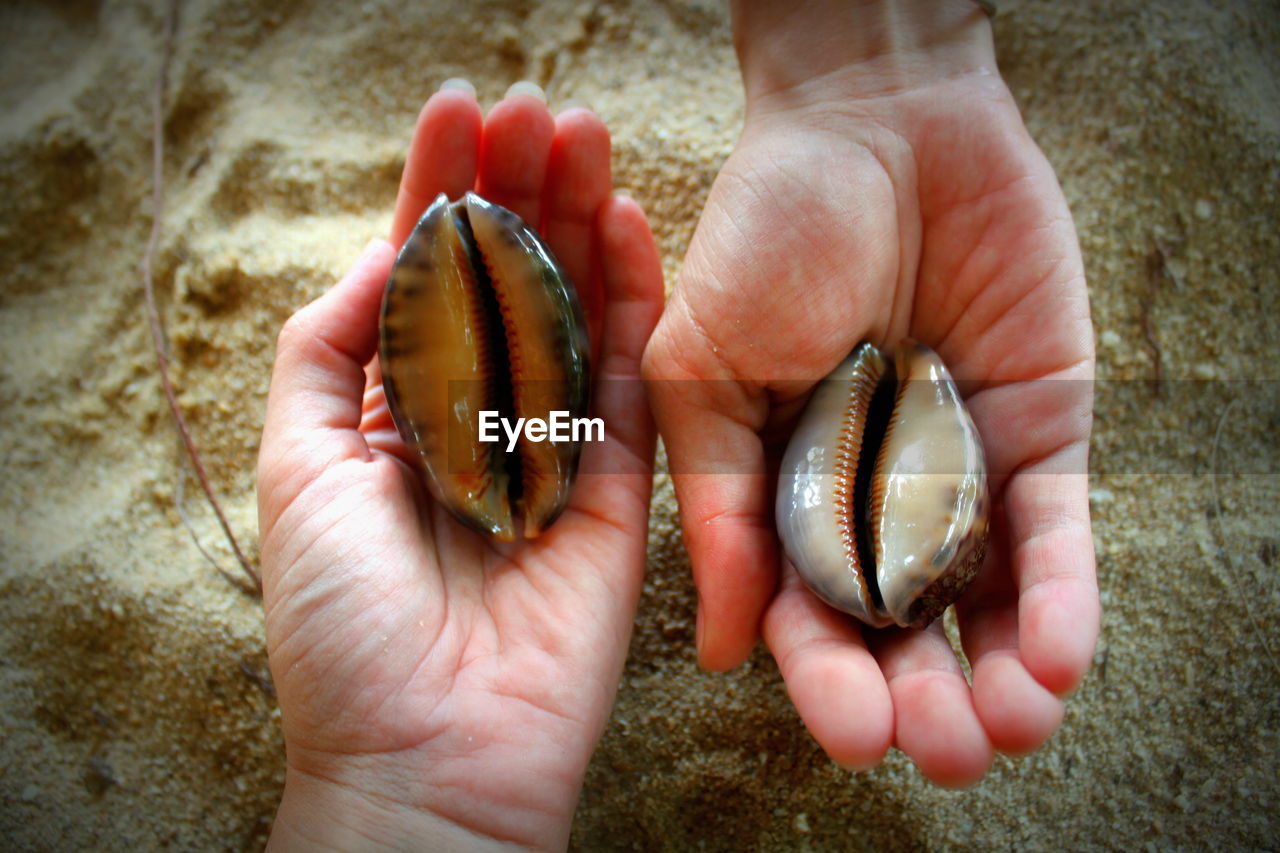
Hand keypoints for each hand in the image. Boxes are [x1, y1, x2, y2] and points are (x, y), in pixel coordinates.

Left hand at [257, 82, 663, 849]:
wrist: (430, 750)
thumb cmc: (342, 621)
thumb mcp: (294, 465)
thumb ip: (332, 348)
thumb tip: (391, 253)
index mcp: (397, 412)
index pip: (426, 278)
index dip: (439, 193)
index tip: (456, 113)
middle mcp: (480, 421)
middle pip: (508, 282)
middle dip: (518, 190)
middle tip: (532, 107)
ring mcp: (557, 451)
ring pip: (576, 313)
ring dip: (579, 221)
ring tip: (582, 131)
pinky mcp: (623, 490)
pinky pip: (637, 383)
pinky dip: (638, 302)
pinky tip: (630, 222)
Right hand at [642, 0, 1097, 785]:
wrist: (872, 122)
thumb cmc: (764, 231)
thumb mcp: (703, 365)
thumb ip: (719, 503)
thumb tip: (722, 647)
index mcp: (786, 495)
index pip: (808, 611)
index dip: (828, 678)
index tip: (853, 735)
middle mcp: (874, 498)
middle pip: (902, 624)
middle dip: (924, 697)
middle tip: (947, 752)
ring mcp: (961, 468)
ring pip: (984, 597)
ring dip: (1002, 672)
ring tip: (1010, 728)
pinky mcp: (1042, 430)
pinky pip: (1056, 529)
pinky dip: (1062, 595)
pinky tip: (1057, 658)